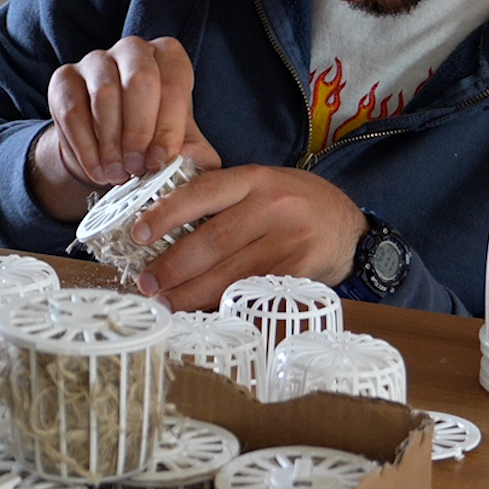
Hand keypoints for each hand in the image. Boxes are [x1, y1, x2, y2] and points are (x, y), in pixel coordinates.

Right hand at [29, 36, 221, 219]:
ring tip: (118, 175)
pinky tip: (98, 170)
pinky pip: (72, 111)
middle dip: (139, 130)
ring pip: (104, 94)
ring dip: (111, 143)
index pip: (173, 83)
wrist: (112, 145)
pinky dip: (85, 147)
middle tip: (137, 168)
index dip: (168, 126)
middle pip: (139, 79)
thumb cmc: (154, 138)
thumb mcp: (181, 146)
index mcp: (169, 56)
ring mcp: (95, 60)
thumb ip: (194, 154)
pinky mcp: (64, 78)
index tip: (159, 161)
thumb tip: (185, 160)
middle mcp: (133, 49)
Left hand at [128, 164, 364, 309]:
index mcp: (255, 178)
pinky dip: (223, 303)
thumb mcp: (263, 183)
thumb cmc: (295, 204)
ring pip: (230, 272)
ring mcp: (290, 240)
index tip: (138, 233)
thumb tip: (163, 221)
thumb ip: (223, 196)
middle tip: (146, 282)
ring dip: (191, 292)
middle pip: (212, 240)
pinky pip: (253, 291)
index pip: (202, 192)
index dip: (165, 214)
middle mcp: (273, 206)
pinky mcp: (301, 271)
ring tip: (166, 301)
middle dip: (173, 266)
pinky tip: (202, 310)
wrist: (350, 227)